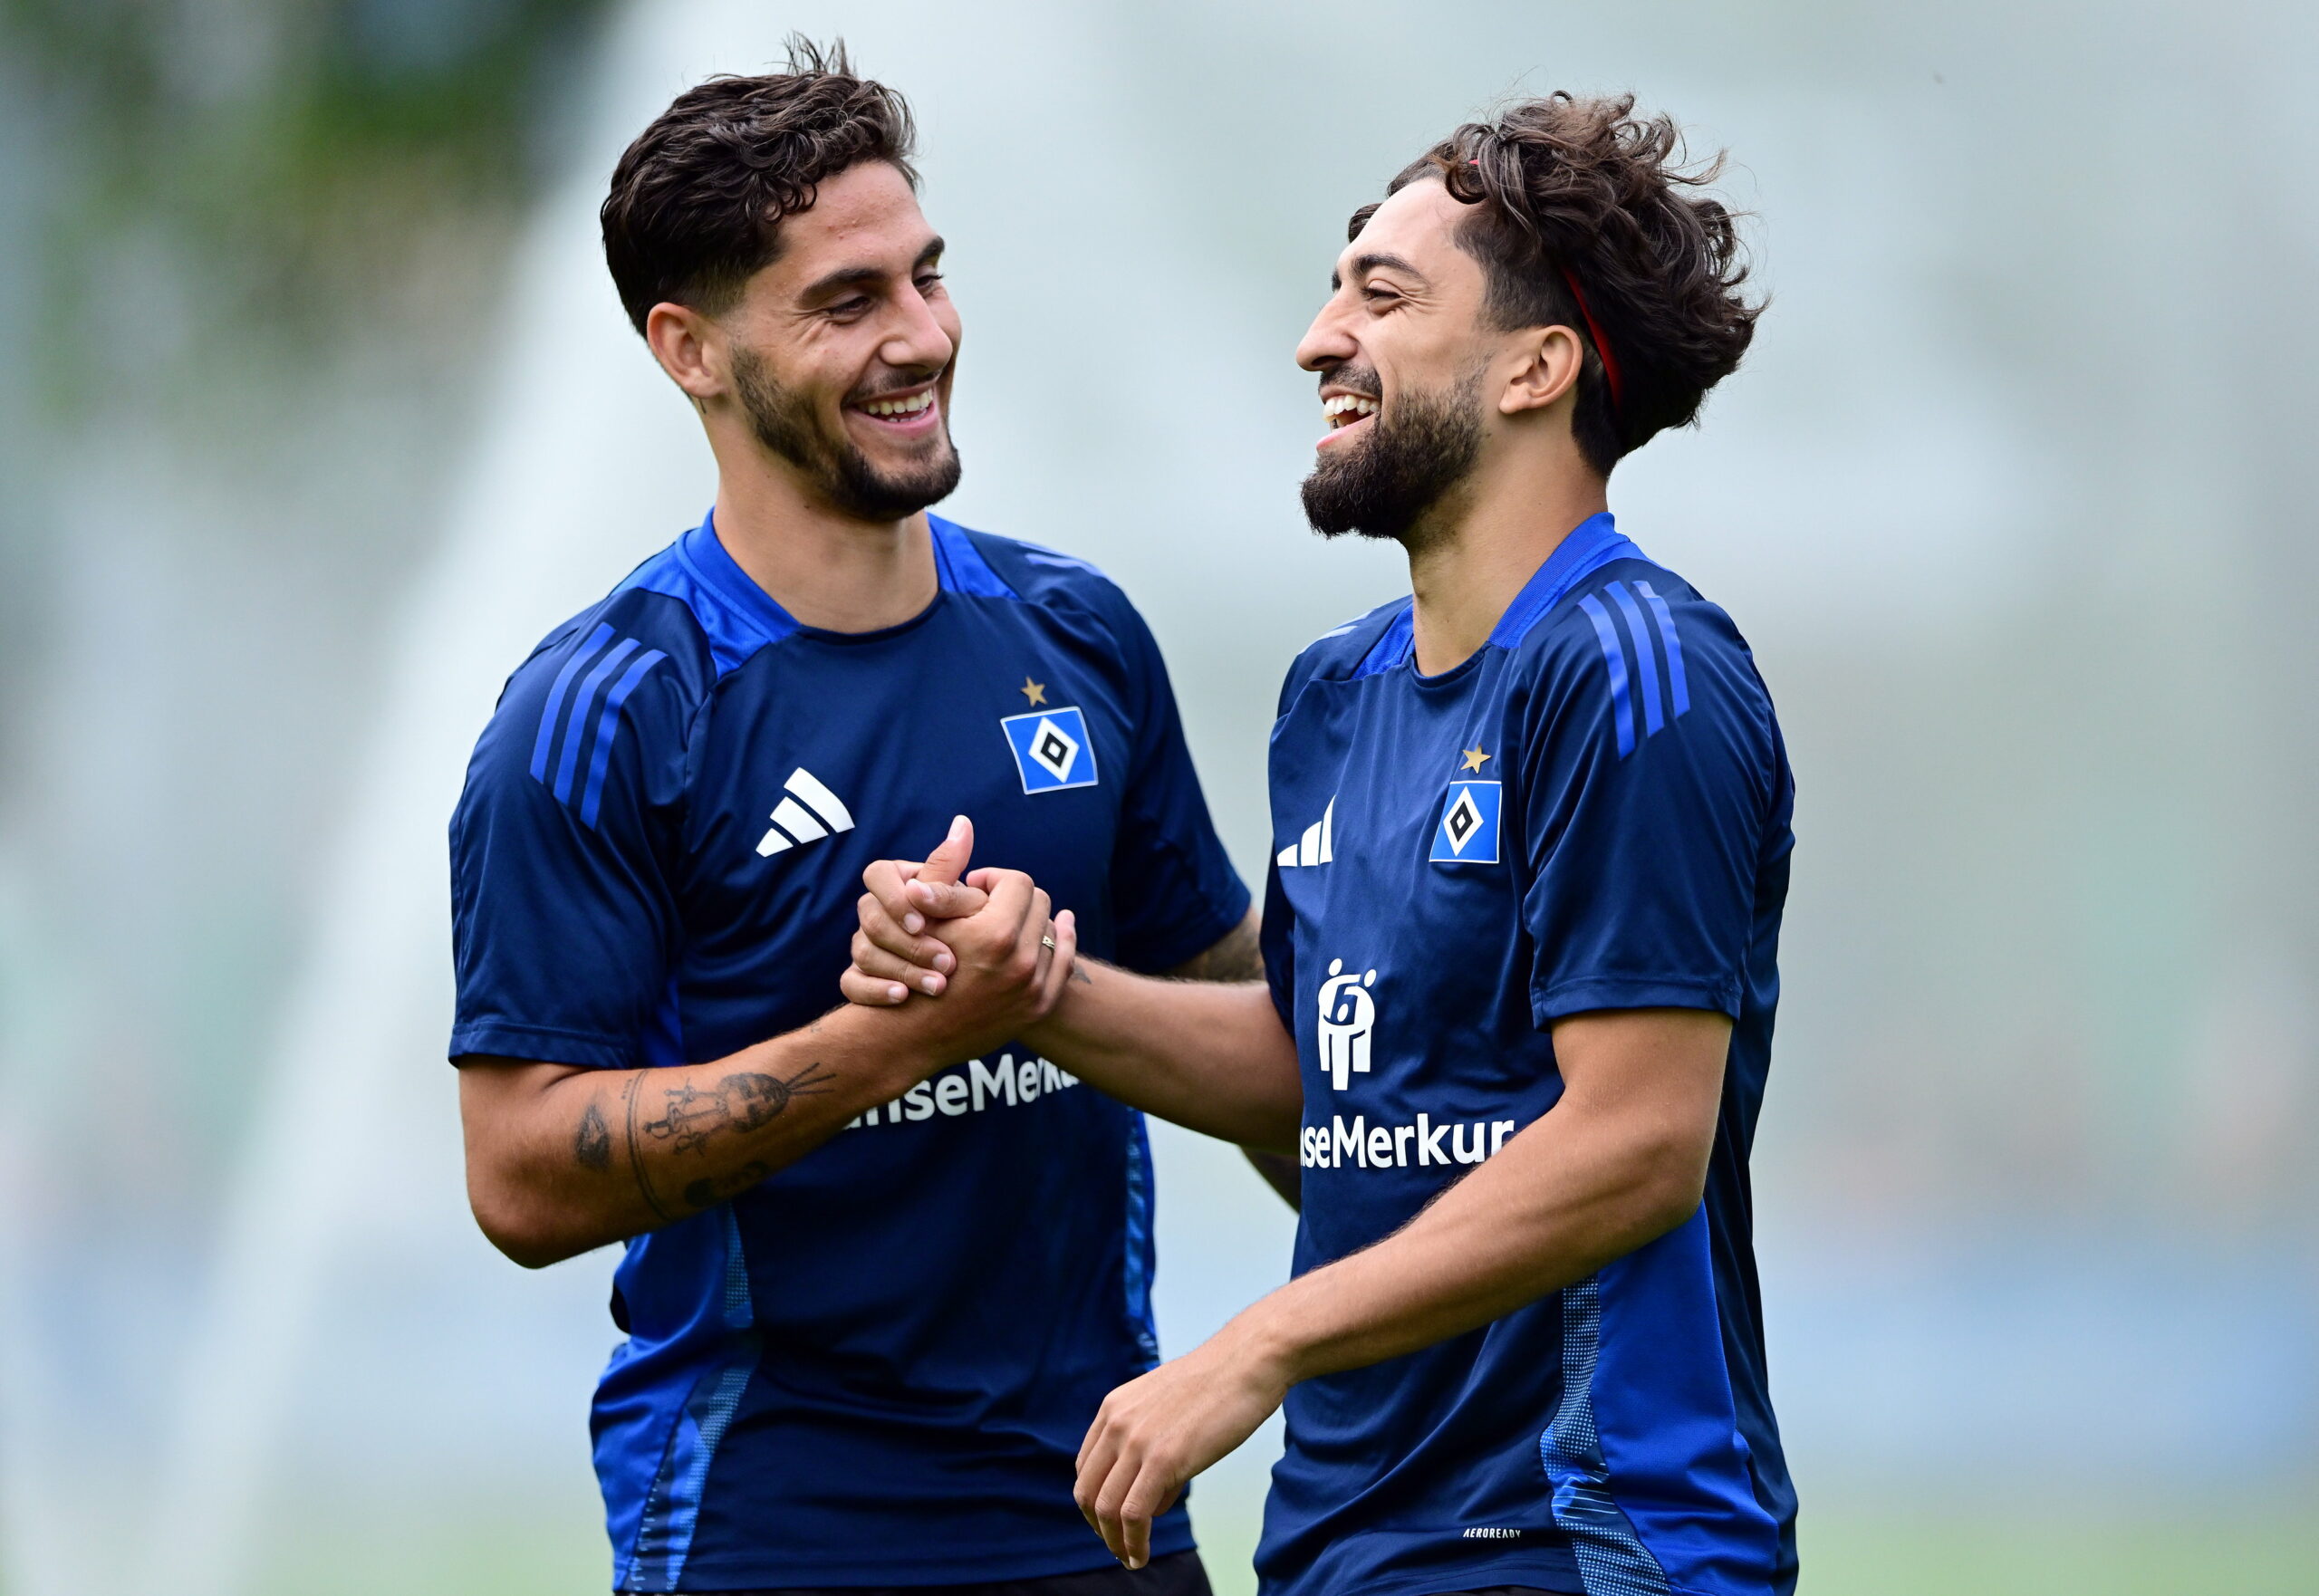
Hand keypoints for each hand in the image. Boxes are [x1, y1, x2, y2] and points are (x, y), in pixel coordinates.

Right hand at [841, 819, 1076, 1053]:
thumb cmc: (908, 968)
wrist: (909, 1035)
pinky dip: (1059, 944)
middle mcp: (1022, 961)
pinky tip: (1053, 933)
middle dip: (1014, 899)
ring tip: (1009, 922)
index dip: (992, 880)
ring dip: (1033, 921)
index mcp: (996, 934)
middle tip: (990, 906)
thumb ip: (944, 869)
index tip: (974, 890)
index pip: (1017, 882)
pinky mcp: (1038, 1006)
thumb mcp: (924, 916)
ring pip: (1053, 930)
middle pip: (1039, 904)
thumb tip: (963, 823)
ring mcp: (1033, 987)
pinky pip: (1064, 963)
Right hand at [843, 816, 987, 1001]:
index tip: (923, 923)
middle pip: (869, 917)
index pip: (876, 874)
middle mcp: (875, 910)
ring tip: (938, 986)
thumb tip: (963, 824)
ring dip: (902, 968)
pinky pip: (851, 984)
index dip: (896, 899)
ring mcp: (864, 945)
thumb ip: (955, 870)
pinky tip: (903, 997)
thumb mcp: (961, 900)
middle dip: (909, 943)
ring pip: (862, 952)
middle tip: (947, 962)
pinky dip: (875, 991)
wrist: (958, 980)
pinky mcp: (859, 978)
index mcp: (895, 882)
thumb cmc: (962, 925)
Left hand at [1073, 1329, 1290, 1568]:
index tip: (1111, 1524)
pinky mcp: (1163, 1459)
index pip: (1086, 1468)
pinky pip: (1134, 1514)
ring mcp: (1137, 1441)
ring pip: (1106, 1508)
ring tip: (1131, 1558)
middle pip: (1087, 1491)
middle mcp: (1116, 1423)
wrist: (1248, 1361)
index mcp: (1114, 1408)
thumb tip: (1152, 1500)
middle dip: (1098, 1528)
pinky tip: (1141, 1555)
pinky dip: (1133, 1542)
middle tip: (1117, 1547)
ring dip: (1115, 1542)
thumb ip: (1151, 1447)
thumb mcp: (1167, 1408)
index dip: (1094, 1502)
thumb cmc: (1219, 1384)